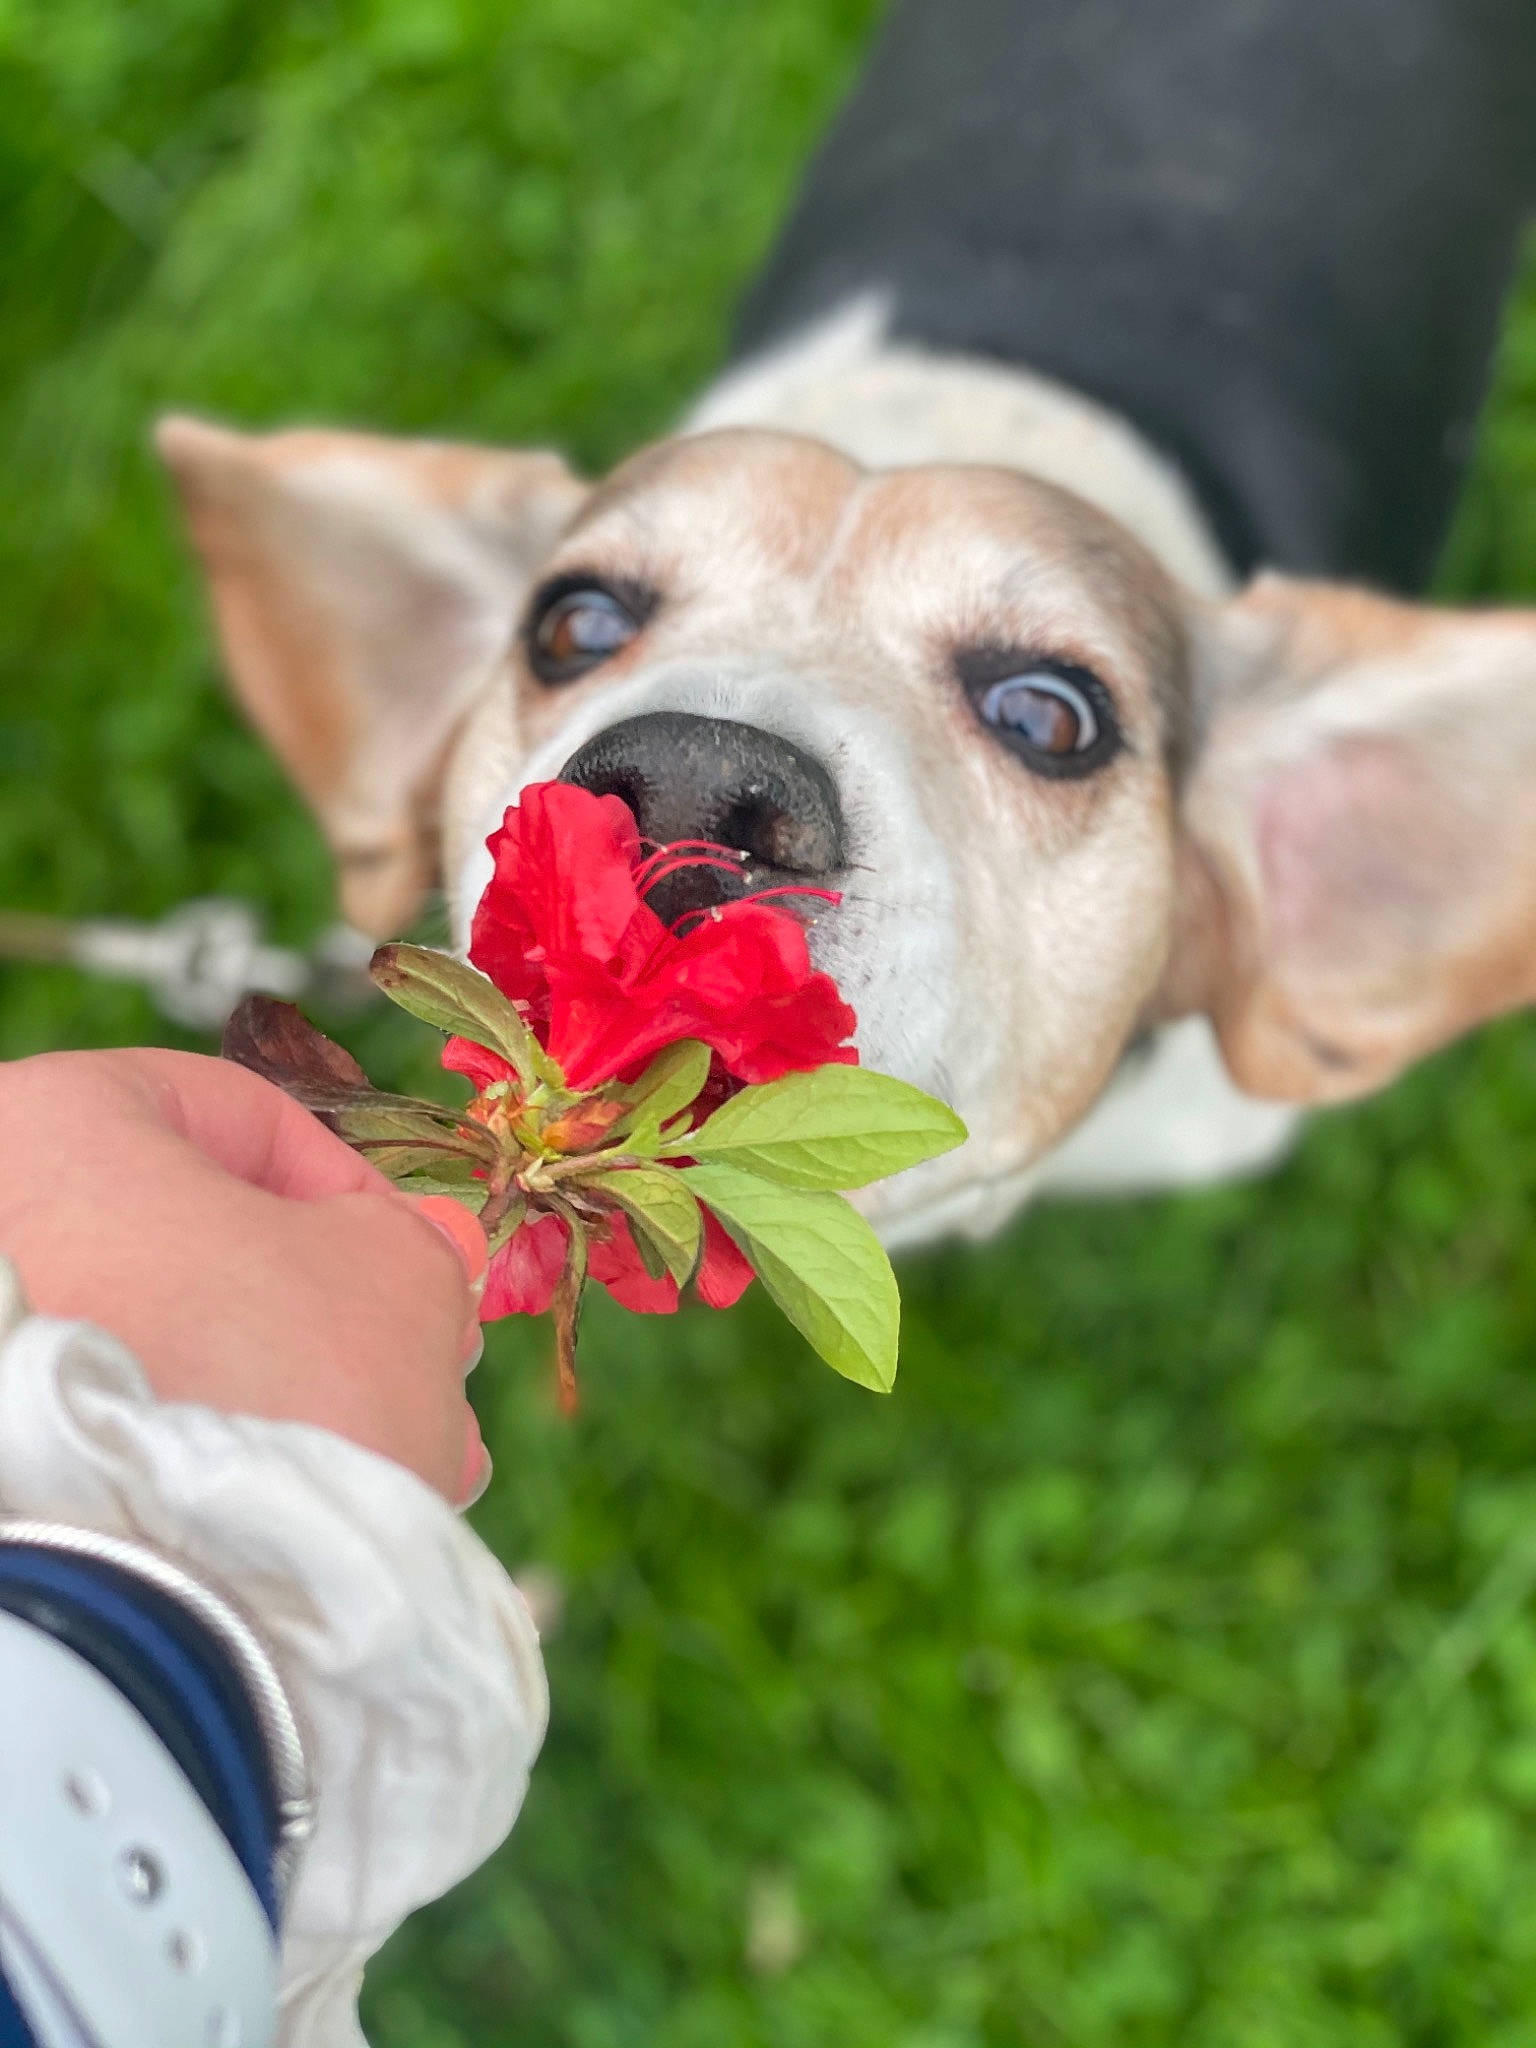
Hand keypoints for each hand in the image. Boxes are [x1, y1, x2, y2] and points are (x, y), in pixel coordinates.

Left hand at [0, 1048, 488, 1503]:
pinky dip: (209, 1453)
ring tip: (384, 1458)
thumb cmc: (280, 1381)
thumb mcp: (398, 1275)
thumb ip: (414, 1240)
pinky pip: (122, 1426)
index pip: (236, 1114)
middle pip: (193, 1242)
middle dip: (320, 1307)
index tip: (420, 1262)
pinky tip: (302, 1505)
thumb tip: (416, 1247)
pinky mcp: (8, 1457)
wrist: (160, 1607)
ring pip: (160, 1344)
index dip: (354, 1189)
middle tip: (412, 1362)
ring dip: (282, 1388)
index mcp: (55, 1124)